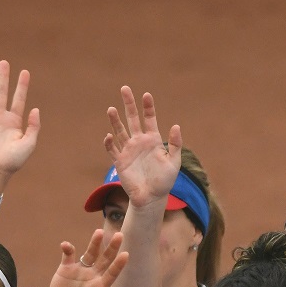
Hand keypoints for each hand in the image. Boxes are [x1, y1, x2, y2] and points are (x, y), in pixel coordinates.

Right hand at [0, 61, 39, 193]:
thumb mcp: (29, 144)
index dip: (22, 86)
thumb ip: (33, 127)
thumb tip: (35, 109)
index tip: (25, 72)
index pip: (19, 99)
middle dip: (3, 78)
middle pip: (2, 93)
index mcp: (14, 122)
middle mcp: (0, 118)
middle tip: (4, 62)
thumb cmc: (13, 161)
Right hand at [48, 231, 128, 286]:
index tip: (126, 255)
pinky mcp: (67, 268)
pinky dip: (67, 249)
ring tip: (99, 232)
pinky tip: (66, 245)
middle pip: (105, 259)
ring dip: (94, 243)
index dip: (118, 265)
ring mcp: (81, 270)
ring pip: (90, 254)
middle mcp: (93, 275)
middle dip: (112, 248)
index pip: (112, 274)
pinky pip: (68, 256)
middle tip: (119, 235)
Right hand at [104, 87, 181, 208]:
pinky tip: (109, 136)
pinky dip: (110, 143)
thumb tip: (176, 126)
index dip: (148, 107)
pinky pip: (113, 150)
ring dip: (115, 121)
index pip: (149, 119)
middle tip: (124, 88)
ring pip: (120, 131)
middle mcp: (139, 142)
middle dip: (129, 104)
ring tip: (111, 109)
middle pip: (132, 119)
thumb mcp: (174, 162)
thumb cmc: (165, 181)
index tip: (146, 95)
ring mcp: (128, 151)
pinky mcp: (120, 162)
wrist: (152, 198)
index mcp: (153, 140)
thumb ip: (175, 145)